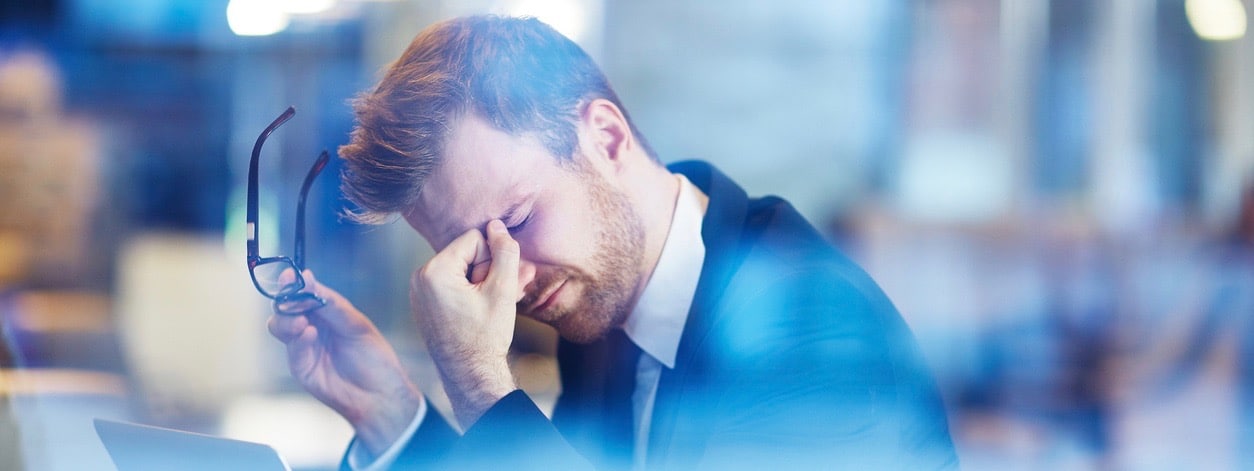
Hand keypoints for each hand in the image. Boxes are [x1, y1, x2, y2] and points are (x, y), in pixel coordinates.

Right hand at [267, 270, 421, 457]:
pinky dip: (298, 339)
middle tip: (292, 299)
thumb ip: (330, 303)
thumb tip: (307, 277)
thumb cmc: (374, 357)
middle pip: (283, 308)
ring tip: (302, 321)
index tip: (290, 275)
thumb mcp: (356, 323)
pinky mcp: (302, 368)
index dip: (293, 283)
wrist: (380, 392)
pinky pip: (292, 349)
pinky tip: (309, 333)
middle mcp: (310, 327)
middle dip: (285, 300)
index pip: (301, 293)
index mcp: (324, 313)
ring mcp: (303, 347)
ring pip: (279, 327)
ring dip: (287, 320)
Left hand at [410, 220, 532, 427]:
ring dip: (481, 281)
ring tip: (490, 305)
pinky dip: (468, 291)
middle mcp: (419, 277)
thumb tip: (497, 225)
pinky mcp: (424, 301)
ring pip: (461, 268)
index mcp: (434, 271)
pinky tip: (479, 309)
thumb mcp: (502, 290)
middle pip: (466, 253)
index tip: (492, 288)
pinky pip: (451, 282)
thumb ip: (504, 252)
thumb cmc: (486, 336)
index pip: (474, 239)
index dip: (492, 260)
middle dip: (486, 271)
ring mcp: (419, 290)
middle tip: (495, 297)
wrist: (470, 375)